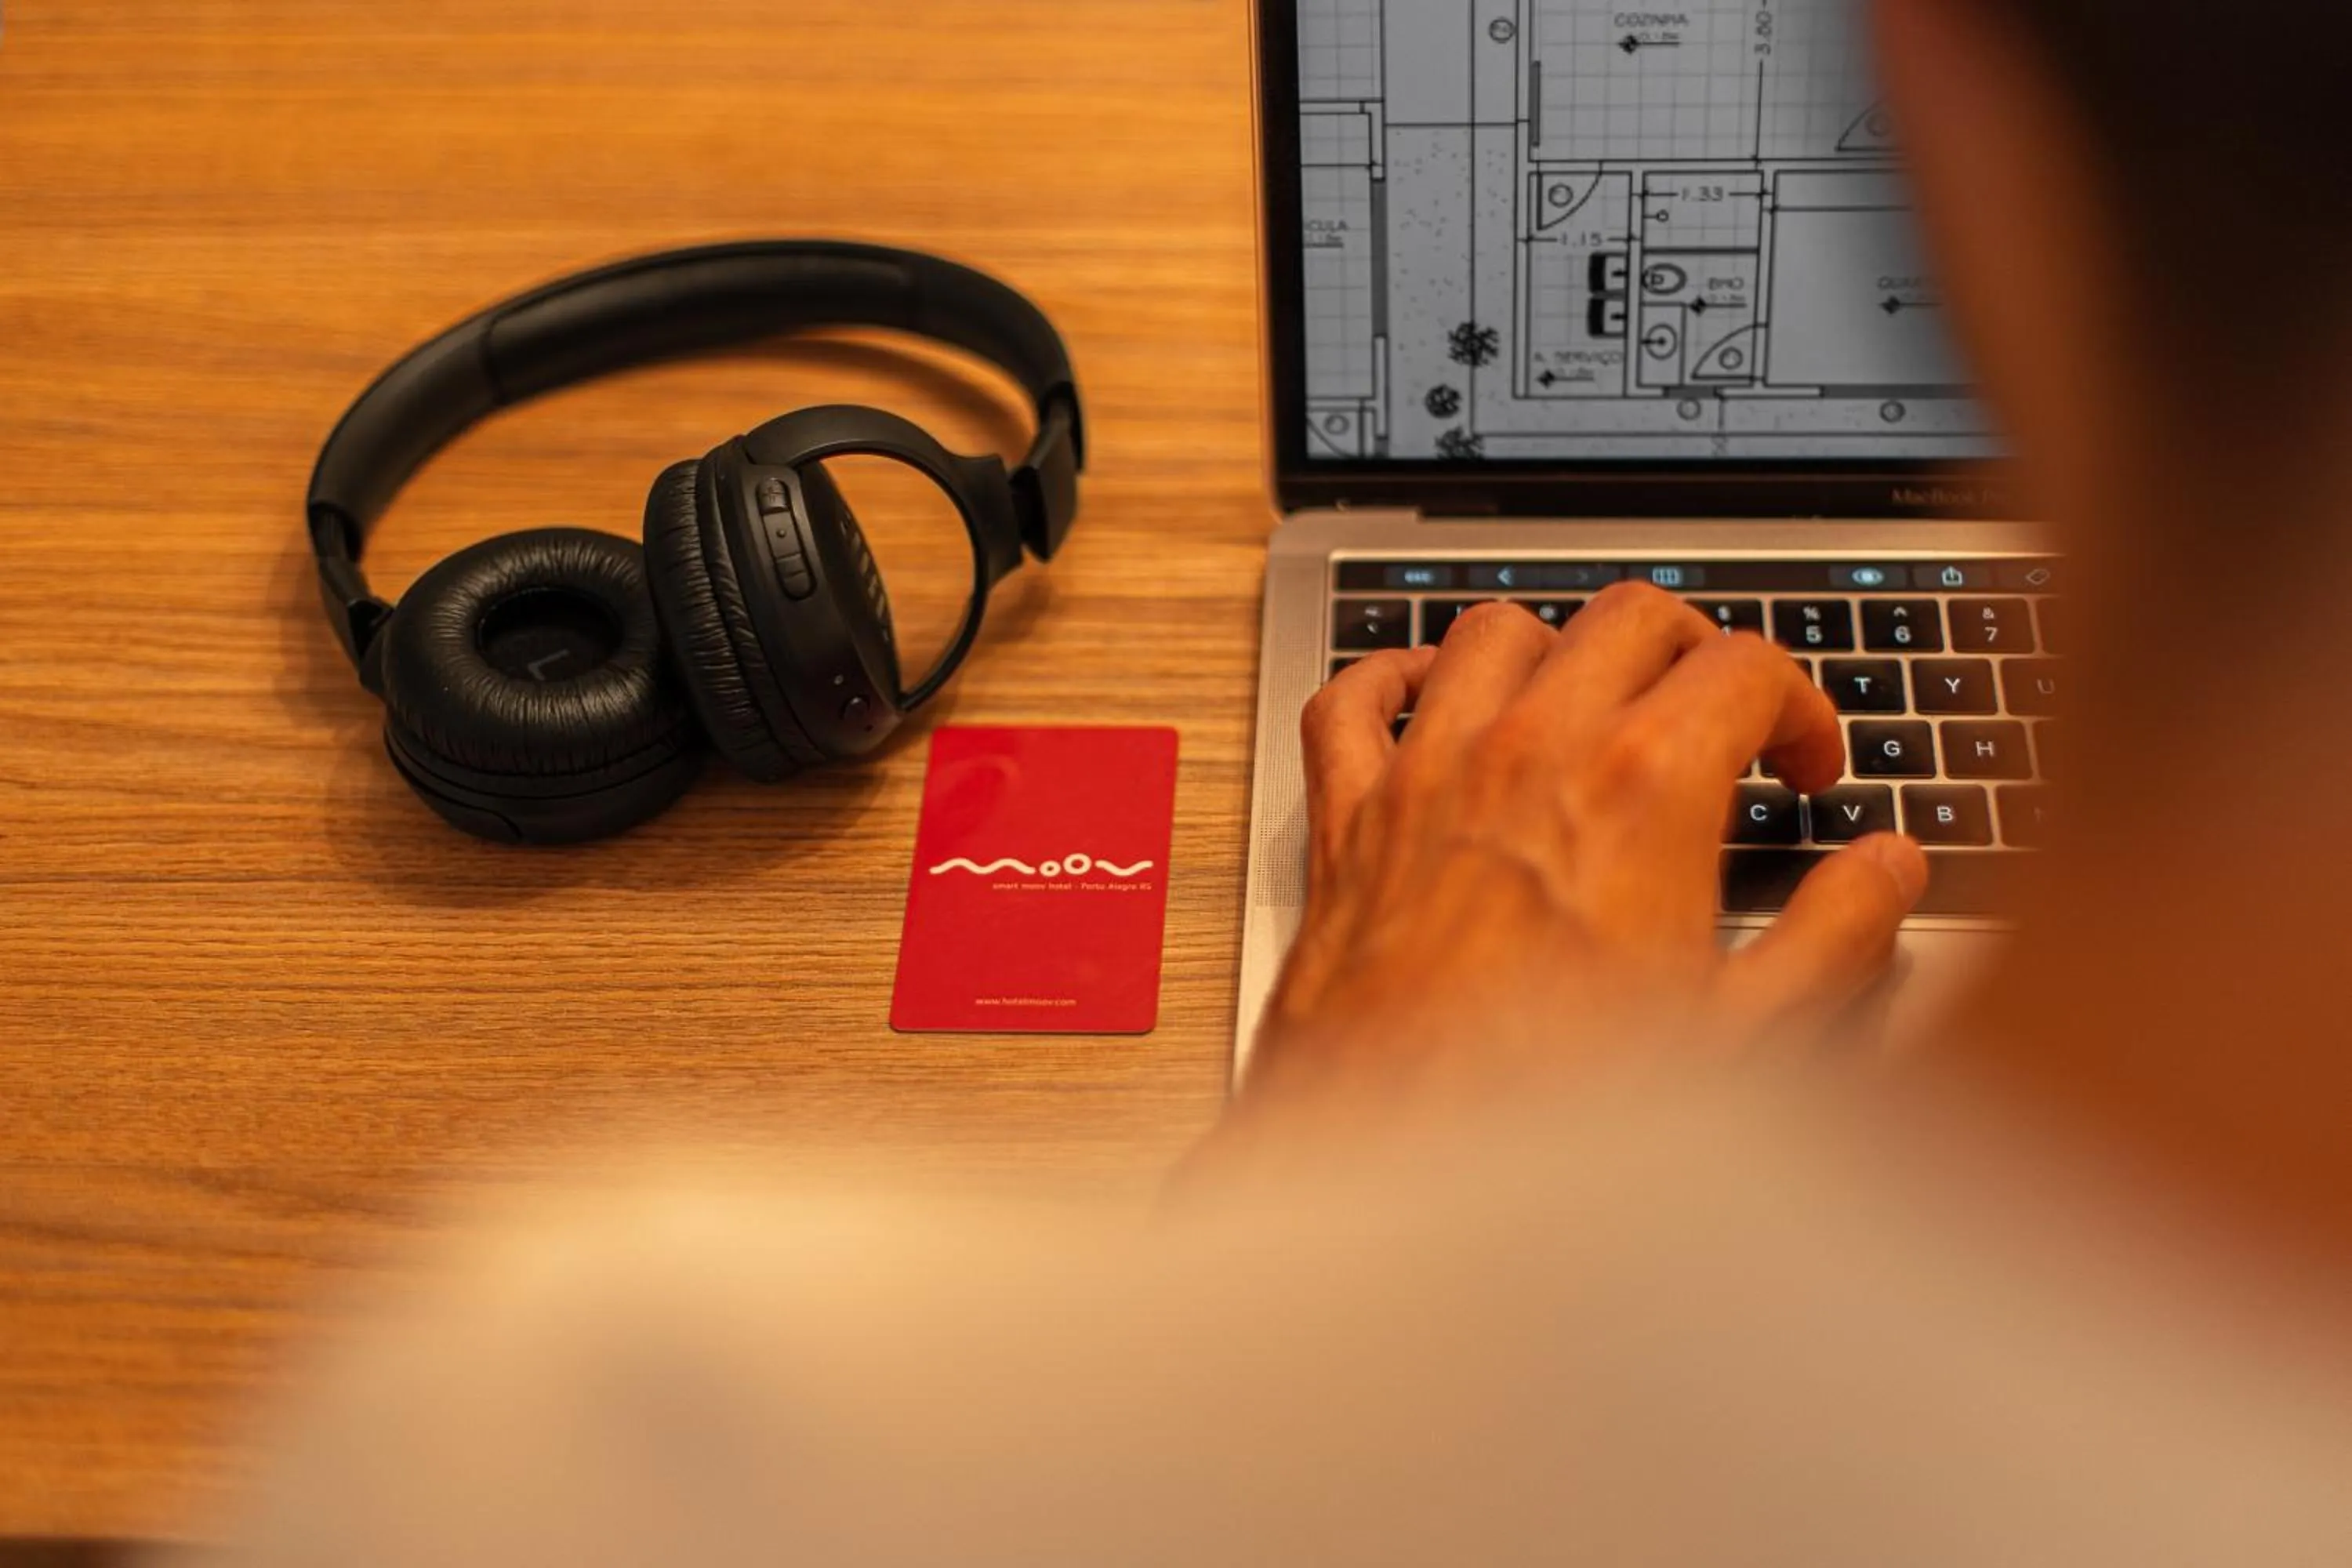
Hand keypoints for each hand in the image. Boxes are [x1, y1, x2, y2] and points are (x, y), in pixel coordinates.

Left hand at [1241, 586, 1927, 1120]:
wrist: (1398, 1163)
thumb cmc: (1554, 1114)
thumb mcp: (1740, 1036)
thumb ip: (1833, 936)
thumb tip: (1887, 870)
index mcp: (1643, 789)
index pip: (1745, 666)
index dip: (1801, 705)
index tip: (1806, 767)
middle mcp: (1529, 752)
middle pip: (1628, 617)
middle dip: (1694, 649)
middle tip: (1719, 716)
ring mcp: (1426, 775)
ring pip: (1494, 633)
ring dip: (1554, 647)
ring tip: (1589, 702)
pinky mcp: (1348, 820)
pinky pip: (1353, 699)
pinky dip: (1392, 681)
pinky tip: (1425, 700)